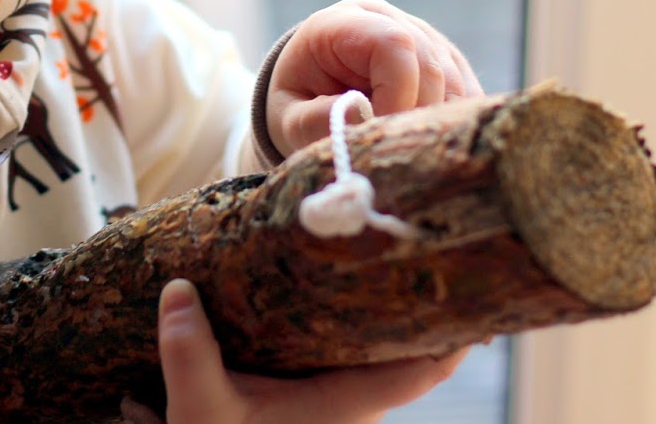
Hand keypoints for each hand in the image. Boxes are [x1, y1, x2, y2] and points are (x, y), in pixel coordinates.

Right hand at [120, 280, 464, 423]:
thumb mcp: (200, 409)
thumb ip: (189, 350)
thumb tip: (179, 289)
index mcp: (343, 406)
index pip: (423, 371)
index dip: (457, 335)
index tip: (475, 288)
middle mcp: (350, 408)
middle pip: (406, 354)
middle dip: (415, 306)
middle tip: (421, 248)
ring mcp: (333, 408)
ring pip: (375, 357)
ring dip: (381, 317)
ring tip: (384, 260)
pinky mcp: (312, 403)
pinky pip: (348, 358)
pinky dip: (350, 328)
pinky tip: (333, 296)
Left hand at [267, 0, 481, 158]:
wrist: (310, 89)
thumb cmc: (296, 102)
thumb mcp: (286, 116)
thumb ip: (314, 119)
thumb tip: (361, 116)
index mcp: (344, 23)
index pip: (394, 44)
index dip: (397, 93)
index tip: (379, 132)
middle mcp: (389, 20)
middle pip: (431, 66)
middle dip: (415, 117)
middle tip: (391, 152)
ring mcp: (423, 38)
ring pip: (456, 84)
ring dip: (435, 125)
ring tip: (402, 150)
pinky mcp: (447, 63)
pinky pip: (467, 97)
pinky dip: (449, 126)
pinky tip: (423, 143)